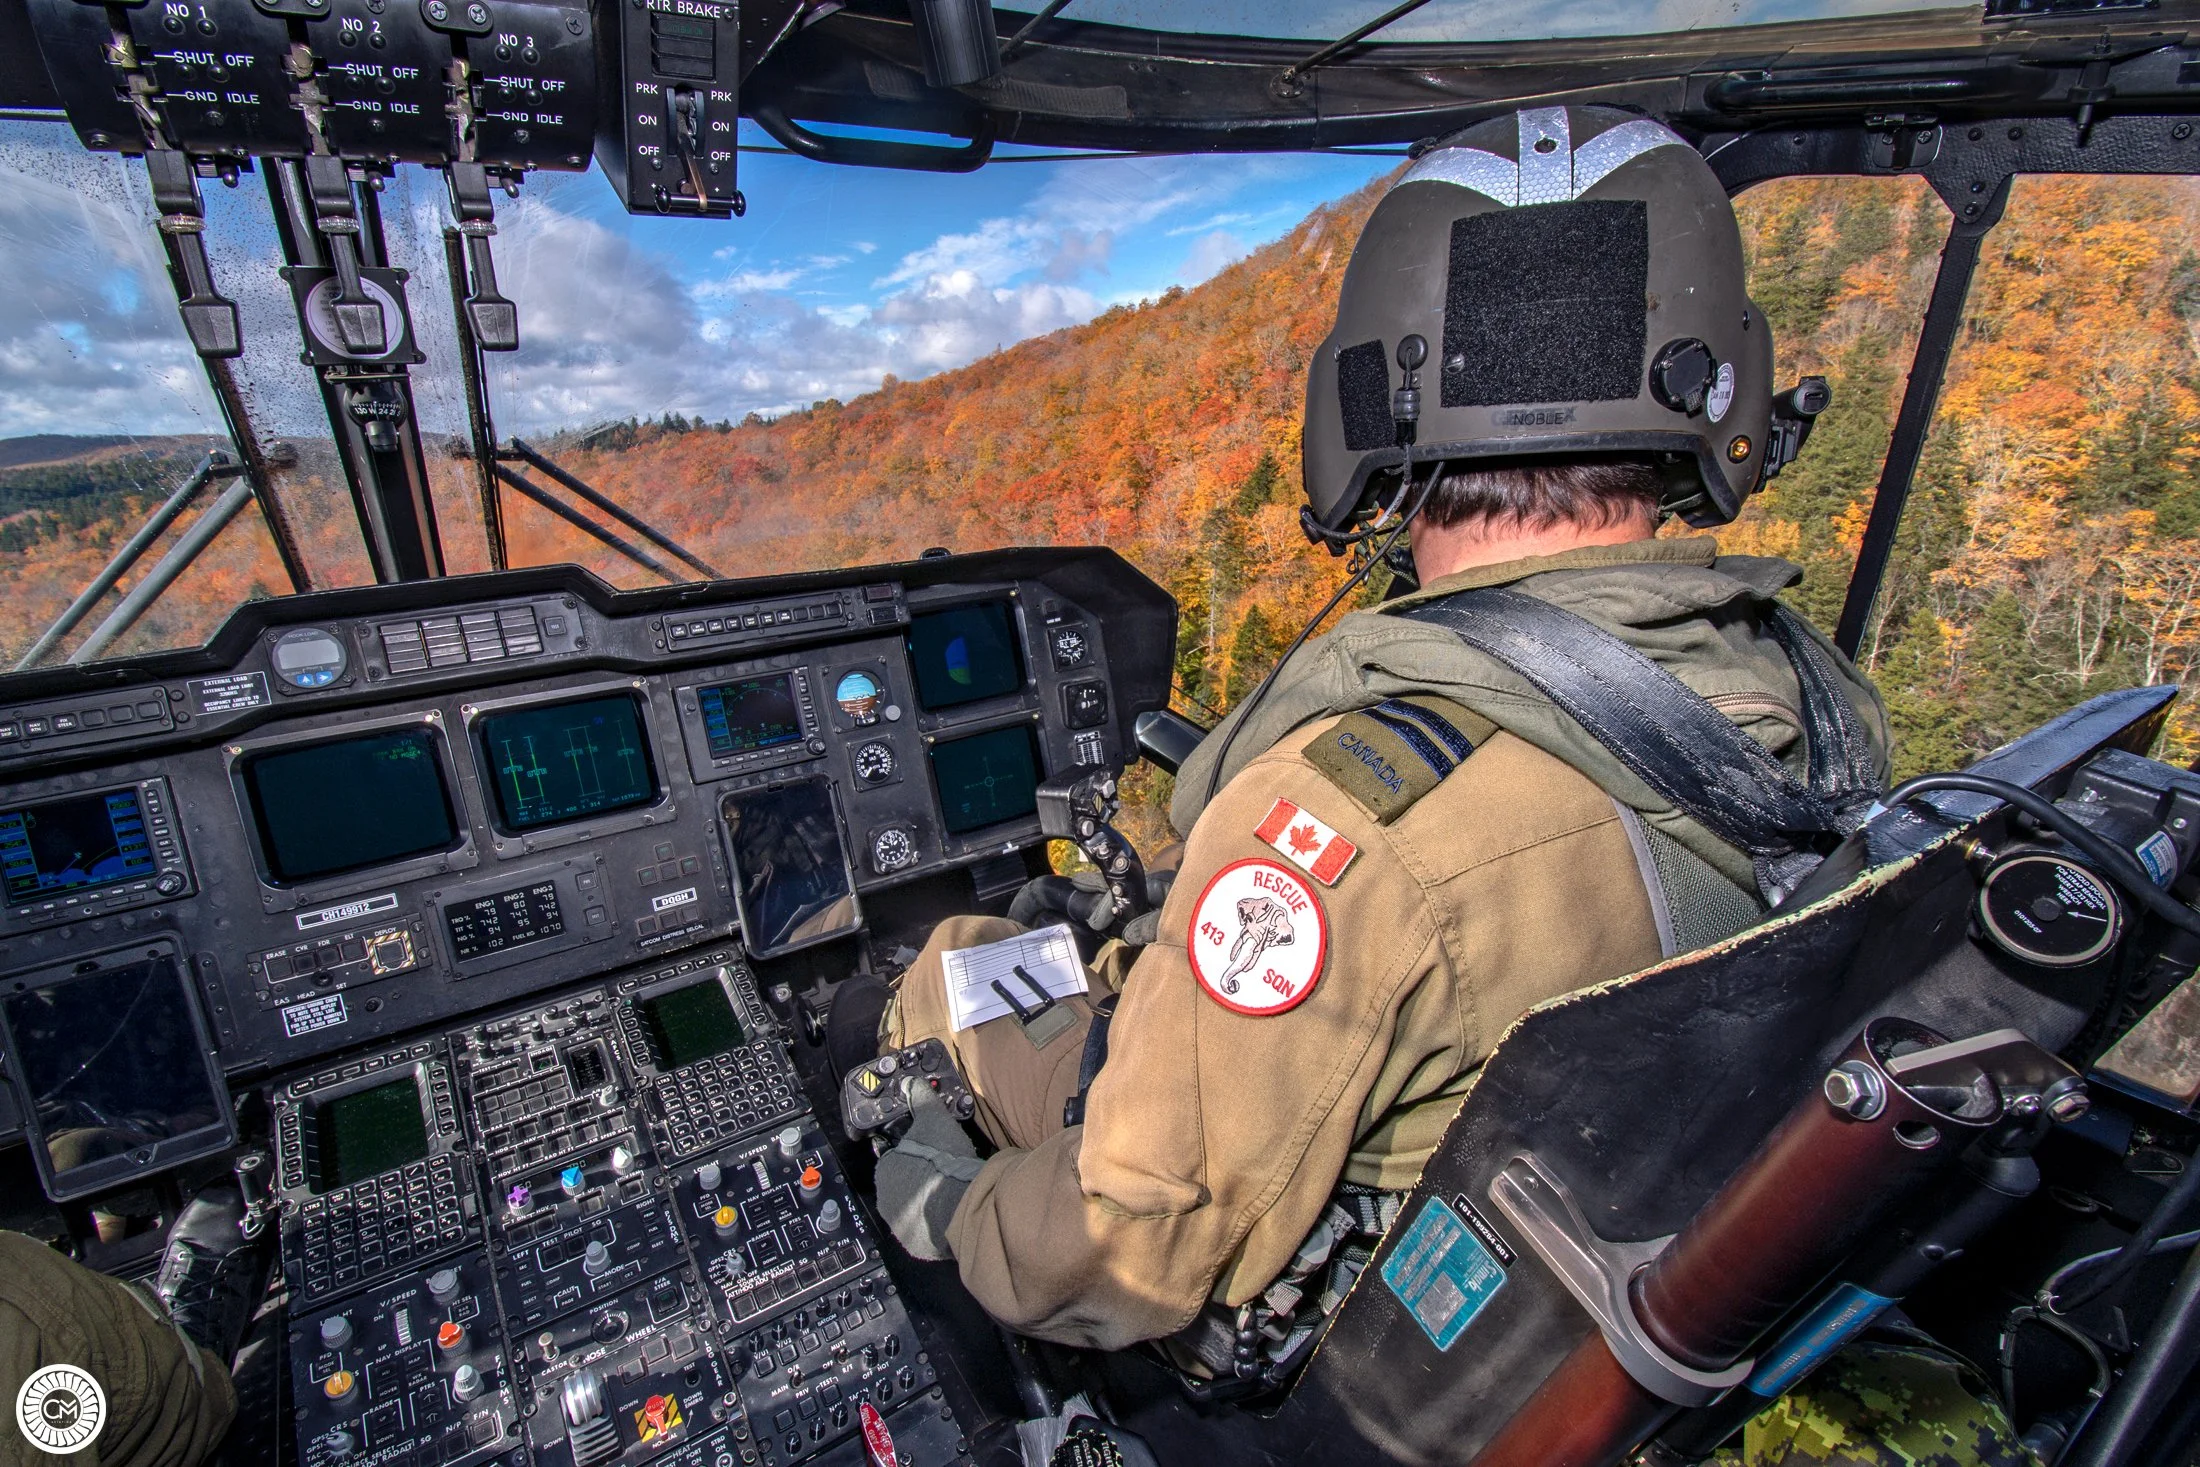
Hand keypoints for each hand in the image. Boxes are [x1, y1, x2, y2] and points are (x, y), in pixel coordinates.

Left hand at [872, 1079, 983, 1261]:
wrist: (962, 1203)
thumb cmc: (943, 1160)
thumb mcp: (934, 1120)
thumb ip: (921, 1100)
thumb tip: (911, 1083)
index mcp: (885, 1171)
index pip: (893, 1159)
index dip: (913, 1155)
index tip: (930, 1153)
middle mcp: (886, 1202)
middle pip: (902, 1186)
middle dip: (919, 1180)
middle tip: (943, 1171)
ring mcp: (901, 1227)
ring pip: (913, 1210)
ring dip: (927, 1203)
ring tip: (951, 1192)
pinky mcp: (919, 1246)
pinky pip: (927, 1232)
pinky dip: (937, 1223)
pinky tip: (953, 1211)